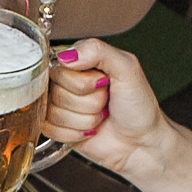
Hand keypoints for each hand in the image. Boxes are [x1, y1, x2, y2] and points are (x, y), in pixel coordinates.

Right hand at [41, 38, 166, 176]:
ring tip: (100, 116)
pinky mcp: (55, 127)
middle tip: (105, 101)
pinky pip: (50, 129)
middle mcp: (65, 81)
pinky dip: (74, 133)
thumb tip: (66, 56)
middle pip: (56, 91)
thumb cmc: (138, 105)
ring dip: (85, 119)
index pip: (60, 65)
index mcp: (80, 60)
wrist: (140, 141)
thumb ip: (99, 51)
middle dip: (88, 101)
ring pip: (54, 112)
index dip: (83, 80)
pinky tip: (89, 130)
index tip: (103, 82)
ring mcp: (59, 104)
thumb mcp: (127, 68)